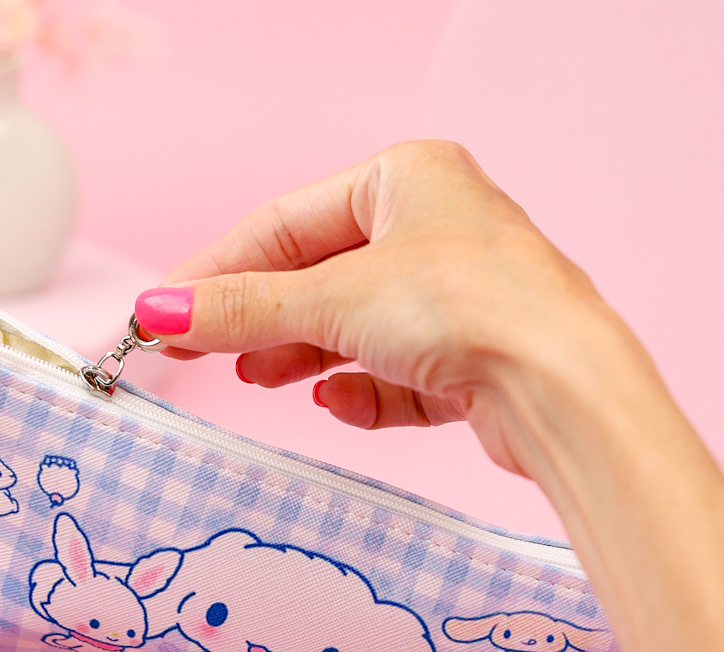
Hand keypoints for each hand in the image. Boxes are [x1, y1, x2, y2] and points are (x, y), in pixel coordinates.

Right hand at [137, 140, 645, 480]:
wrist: (563, 389)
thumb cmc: (470, 307)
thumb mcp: (335, 299)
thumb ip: (244, 308)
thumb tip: (160, 310)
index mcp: (407, 178)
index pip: (284, 225)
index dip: (218, 271)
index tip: (164, 311)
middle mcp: (434, 230)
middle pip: (317, 279)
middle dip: (261, 320)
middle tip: (200, 351)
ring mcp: (455, 296)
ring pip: (353, 328)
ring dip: (304, 356)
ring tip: (263, 377)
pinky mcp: (470, 359)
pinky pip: (394, 371)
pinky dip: (363, 389)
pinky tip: (342, 401)